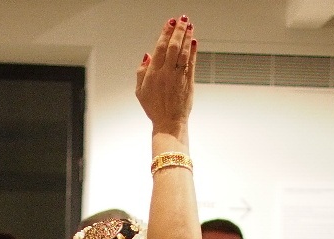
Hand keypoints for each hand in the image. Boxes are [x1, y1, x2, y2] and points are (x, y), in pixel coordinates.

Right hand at [135, 16, 196, 135]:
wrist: (169, 123)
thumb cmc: (154, 109)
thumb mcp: (140, 91)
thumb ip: (142, 71)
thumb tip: (147, 55)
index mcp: (153, 73)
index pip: (160, 47)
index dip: (165, 33)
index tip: (169, 22)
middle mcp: (166, 73)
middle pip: (173, 46)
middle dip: (178, 31)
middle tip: (181, 19)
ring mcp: (178, 77)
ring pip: (183, 52)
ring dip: (187, 37)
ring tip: (189, 25)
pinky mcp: (188, 82)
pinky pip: (191, 63)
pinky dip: (193, 51)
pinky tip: (194, 42)